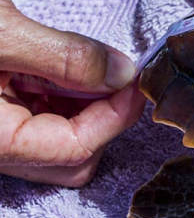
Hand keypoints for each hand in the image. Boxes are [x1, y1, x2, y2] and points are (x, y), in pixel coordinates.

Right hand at [0, 0, 144, 186]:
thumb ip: (63, 56)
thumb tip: (122, 73)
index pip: (73, 150)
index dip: (114, 116)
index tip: (134, 80)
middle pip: (69, 161)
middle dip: (100, 118)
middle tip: (107, 71)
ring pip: (56, 146)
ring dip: (79, 108)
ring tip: (68, 62)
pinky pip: (35, 126)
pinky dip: (55, 99)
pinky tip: (47, 67)